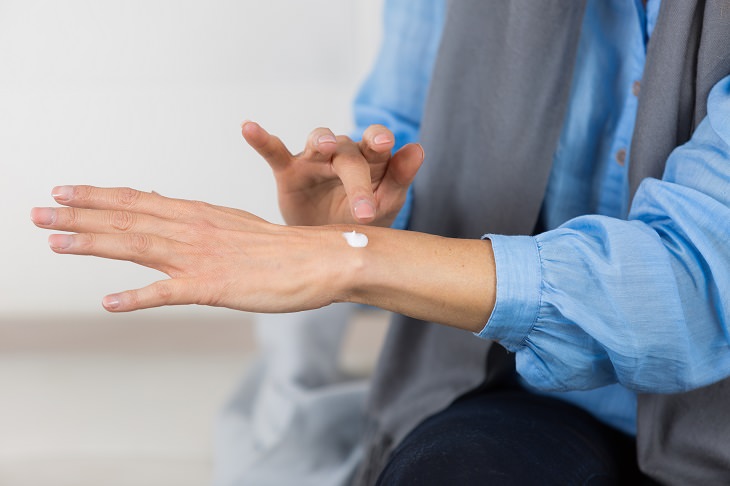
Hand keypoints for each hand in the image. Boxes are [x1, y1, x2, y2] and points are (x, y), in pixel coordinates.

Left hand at [30, 185, 352, 312]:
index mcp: (199, 214)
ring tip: (54, 241)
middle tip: (37, 212)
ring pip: (137, 245)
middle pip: (127, 218)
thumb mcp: (235, 226)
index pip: (139, 200)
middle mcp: (193, 229)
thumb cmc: (283, 248)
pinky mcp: (215, 287)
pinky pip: (168, 293)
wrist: (321, 259)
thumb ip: (198, 222)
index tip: (63, 191)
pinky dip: (137, 297)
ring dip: (92, 243)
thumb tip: (163, 211)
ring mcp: (202, 257)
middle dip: (79, 215)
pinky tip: (109, 302)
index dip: (98, 196)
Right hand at [242, 122, 423, 226]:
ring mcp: (315, 161)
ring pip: (317, 140)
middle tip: (364, 211)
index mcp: (371, 161)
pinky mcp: (289, 171)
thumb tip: (417, 148)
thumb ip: (400, 177)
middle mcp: (343, 154)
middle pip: (348, 152)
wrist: (333, 247)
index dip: (380, 141)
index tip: (385, 144)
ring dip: (321, 139)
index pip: (377, 144)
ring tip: (323, 144)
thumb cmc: (365, 221)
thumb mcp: (387, 204)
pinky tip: (248, 128)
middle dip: (356, 178)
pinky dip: (261, 140)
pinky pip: (274, 152)